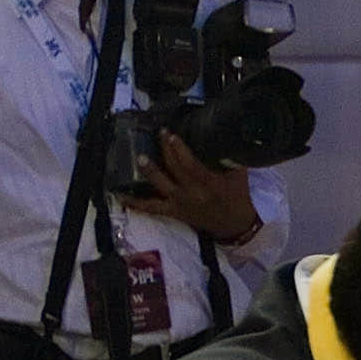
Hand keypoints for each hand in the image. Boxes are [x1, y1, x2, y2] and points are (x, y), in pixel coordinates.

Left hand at [140, 132, 259, 242]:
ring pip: (161, 186)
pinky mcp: (173, 211)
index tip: (173, 135)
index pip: (192, 165)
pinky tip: (121, 194)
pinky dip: (135, 202)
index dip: (180, 149)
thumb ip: (229, 159)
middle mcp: (193, 194)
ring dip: (149, 171)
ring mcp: (180, 203)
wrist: (234, 225)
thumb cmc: (237, 198)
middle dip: (166, 149)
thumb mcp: (239, 177)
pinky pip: (151, 207)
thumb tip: (220, 138)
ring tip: (140, 157)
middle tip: (159, 134)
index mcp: (210, 184)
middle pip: (175, 169)